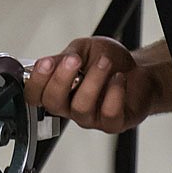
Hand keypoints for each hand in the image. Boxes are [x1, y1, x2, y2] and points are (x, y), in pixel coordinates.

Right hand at [23, 36, 159, 134]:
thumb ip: (64, 55)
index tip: (46, 63)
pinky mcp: (112, 123)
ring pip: (81, 108)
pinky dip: (115, 92)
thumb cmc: (108, 60)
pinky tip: (118, 79)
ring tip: (104, 63)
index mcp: (58, 89)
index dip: (35, 82)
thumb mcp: (83, 49)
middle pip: (52, 103)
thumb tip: (50, 62)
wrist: (138, 69)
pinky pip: (109, 113)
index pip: (34, 95)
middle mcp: (70, 106)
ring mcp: (90, 117)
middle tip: (75, 60)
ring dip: (93, 80)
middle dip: (62, 79)